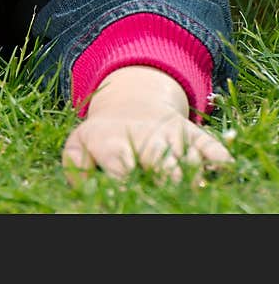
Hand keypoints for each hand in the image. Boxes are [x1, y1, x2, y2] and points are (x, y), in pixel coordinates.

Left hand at [62, 66, 232, 182]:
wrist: (130, 103)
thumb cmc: (100, 137)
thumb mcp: (78, 146)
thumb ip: (76, 167)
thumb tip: (89, 192)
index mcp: (110, 143)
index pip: (119, 167)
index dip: (125, 184)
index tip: (129, 194)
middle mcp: (142, 137)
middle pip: (158, 162)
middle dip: (165, 180)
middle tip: (168, 193)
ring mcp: (170, 134)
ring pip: (187, 157)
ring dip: (193, 174)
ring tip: (194, 189)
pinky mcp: (192, 132)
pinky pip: (211, 146)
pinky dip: (219, 158)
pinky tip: (222, 169)